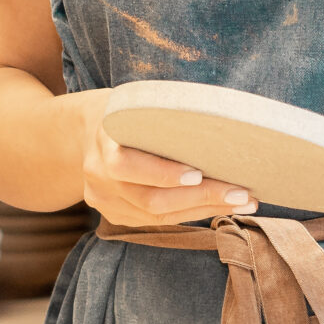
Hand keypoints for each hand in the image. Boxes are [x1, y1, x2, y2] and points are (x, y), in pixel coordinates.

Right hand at [66, 89, 257, 229]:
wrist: (80, 133)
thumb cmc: (122, 110)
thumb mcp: (133, 102)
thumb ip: (162, 113)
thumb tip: (221, 120)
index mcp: (100, 143)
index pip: (126, 166)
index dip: (162, 173)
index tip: (199, 174)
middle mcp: (98, 179)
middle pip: (151, 200)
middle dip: (201, 198)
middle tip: (242, 193)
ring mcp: (105, 202)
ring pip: (158, 216)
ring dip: (205, 211)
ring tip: (243, 203)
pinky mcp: (117, 216)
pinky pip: (157, 221)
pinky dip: (192, 215)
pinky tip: (221, 208)